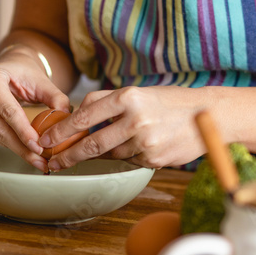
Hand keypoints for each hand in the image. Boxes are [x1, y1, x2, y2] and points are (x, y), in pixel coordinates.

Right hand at [0, 49, 70, 170]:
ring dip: (17, 150)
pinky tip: (25, 151)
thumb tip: (65, 118)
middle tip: (40, 159)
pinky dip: (9, 145)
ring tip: (37, 159)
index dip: (23, 131)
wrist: (9, 68)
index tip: (38, 146)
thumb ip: (57, 98)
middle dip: (21, 147)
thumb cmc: (24, 73)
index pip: (7, 110)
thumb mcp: (42, 81)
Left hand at [38, 86, 207, 170]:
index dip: (62, 131)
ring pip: (110, 154)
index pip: (85, 116)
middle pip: (91, 144)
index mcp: (128, 97)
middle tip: (53, 161)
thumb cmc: (170, 102)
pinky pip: (129, 161)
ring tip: (101, 149)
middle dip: (68, 155)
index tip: (47, 140)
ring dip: (101, 154)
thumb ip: (108, 103)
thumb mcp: (138, 93)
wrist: (209, 116)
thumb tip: (77, 118)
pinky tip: (136, 147)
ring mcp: (145, 142)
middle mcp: (136, 120)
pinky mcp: (154, 159)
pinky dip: (126, 156)